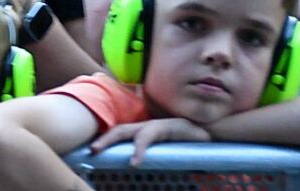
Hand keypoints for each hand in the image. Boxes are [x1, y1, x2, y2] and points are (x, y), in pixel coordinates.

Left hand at [90, 117, 210, 165]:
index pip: (121, 133)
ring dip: (110, 140)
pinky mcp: (164, 128)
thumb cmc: (189, 142)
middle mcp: (145, 127)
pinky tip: (134, 162)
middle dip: (102, 139)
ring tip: (98, 152)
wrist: (211, 130)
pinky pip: (147, 137)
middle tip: (89, 151)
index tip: (92, 150)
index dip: (106, 139)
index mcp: (144, 132)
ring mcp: (153, 125)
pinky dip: (138, 149)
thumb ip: (156, 157)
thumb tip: (142, 174)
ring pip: (126, 131)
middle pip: (118, 130)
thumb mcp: (168, 151)